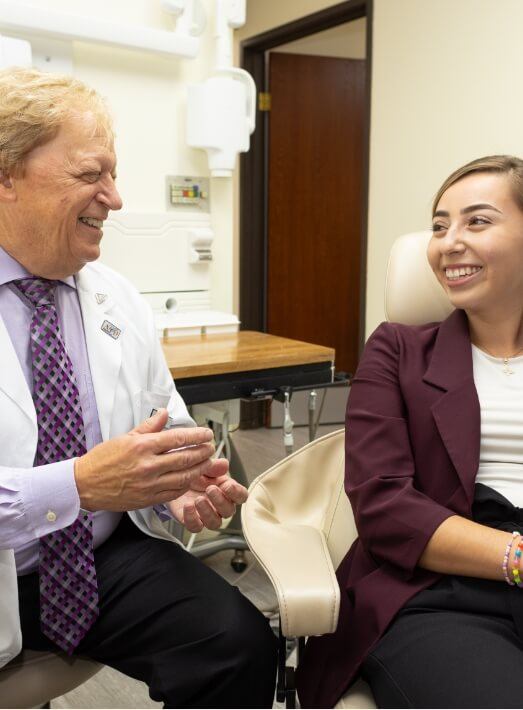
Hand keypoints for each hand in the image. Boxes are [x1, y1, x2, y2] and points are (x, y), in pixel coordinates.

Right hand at [74, 409, 215, 511]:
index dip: (197, 436)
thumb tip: (164, 413)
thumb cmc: (102, 459)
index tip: (207, 434)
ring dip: (199, 469)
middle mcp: (148, 465)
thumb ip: (148, 426)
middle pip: (185, 457)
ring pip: (183, 476)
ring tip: (207, 463)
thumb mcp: (125, 437)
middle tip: (211, 447)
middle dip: (203, 452)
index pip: (178, 438)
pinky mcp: (147, 499)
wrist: (85, 484)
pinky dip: (186, 485)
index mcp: (142, 446)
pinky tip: (191, 479)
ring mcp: (149, 484)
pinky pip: (174, 493)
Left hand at [167, 462, 248, 532]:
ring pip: (215, 523)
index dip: (236, 492)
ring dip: (208, 512)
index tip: (227, 485)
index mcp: (227, 491)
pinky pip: (196, 527)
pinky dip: (192, 518)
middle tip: (210, 489)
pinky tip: (188, 506)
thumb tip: (224, 464)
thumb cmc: (195, 475)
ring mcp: (207, 516)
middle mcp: (220, 506)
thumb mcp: (204, 466)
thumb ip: (214, 466)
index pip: (241, 496)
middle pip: (228, 511)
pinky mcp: (193, 521)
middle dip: (220, 501)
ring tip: (198, 499)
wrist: (175, 480)